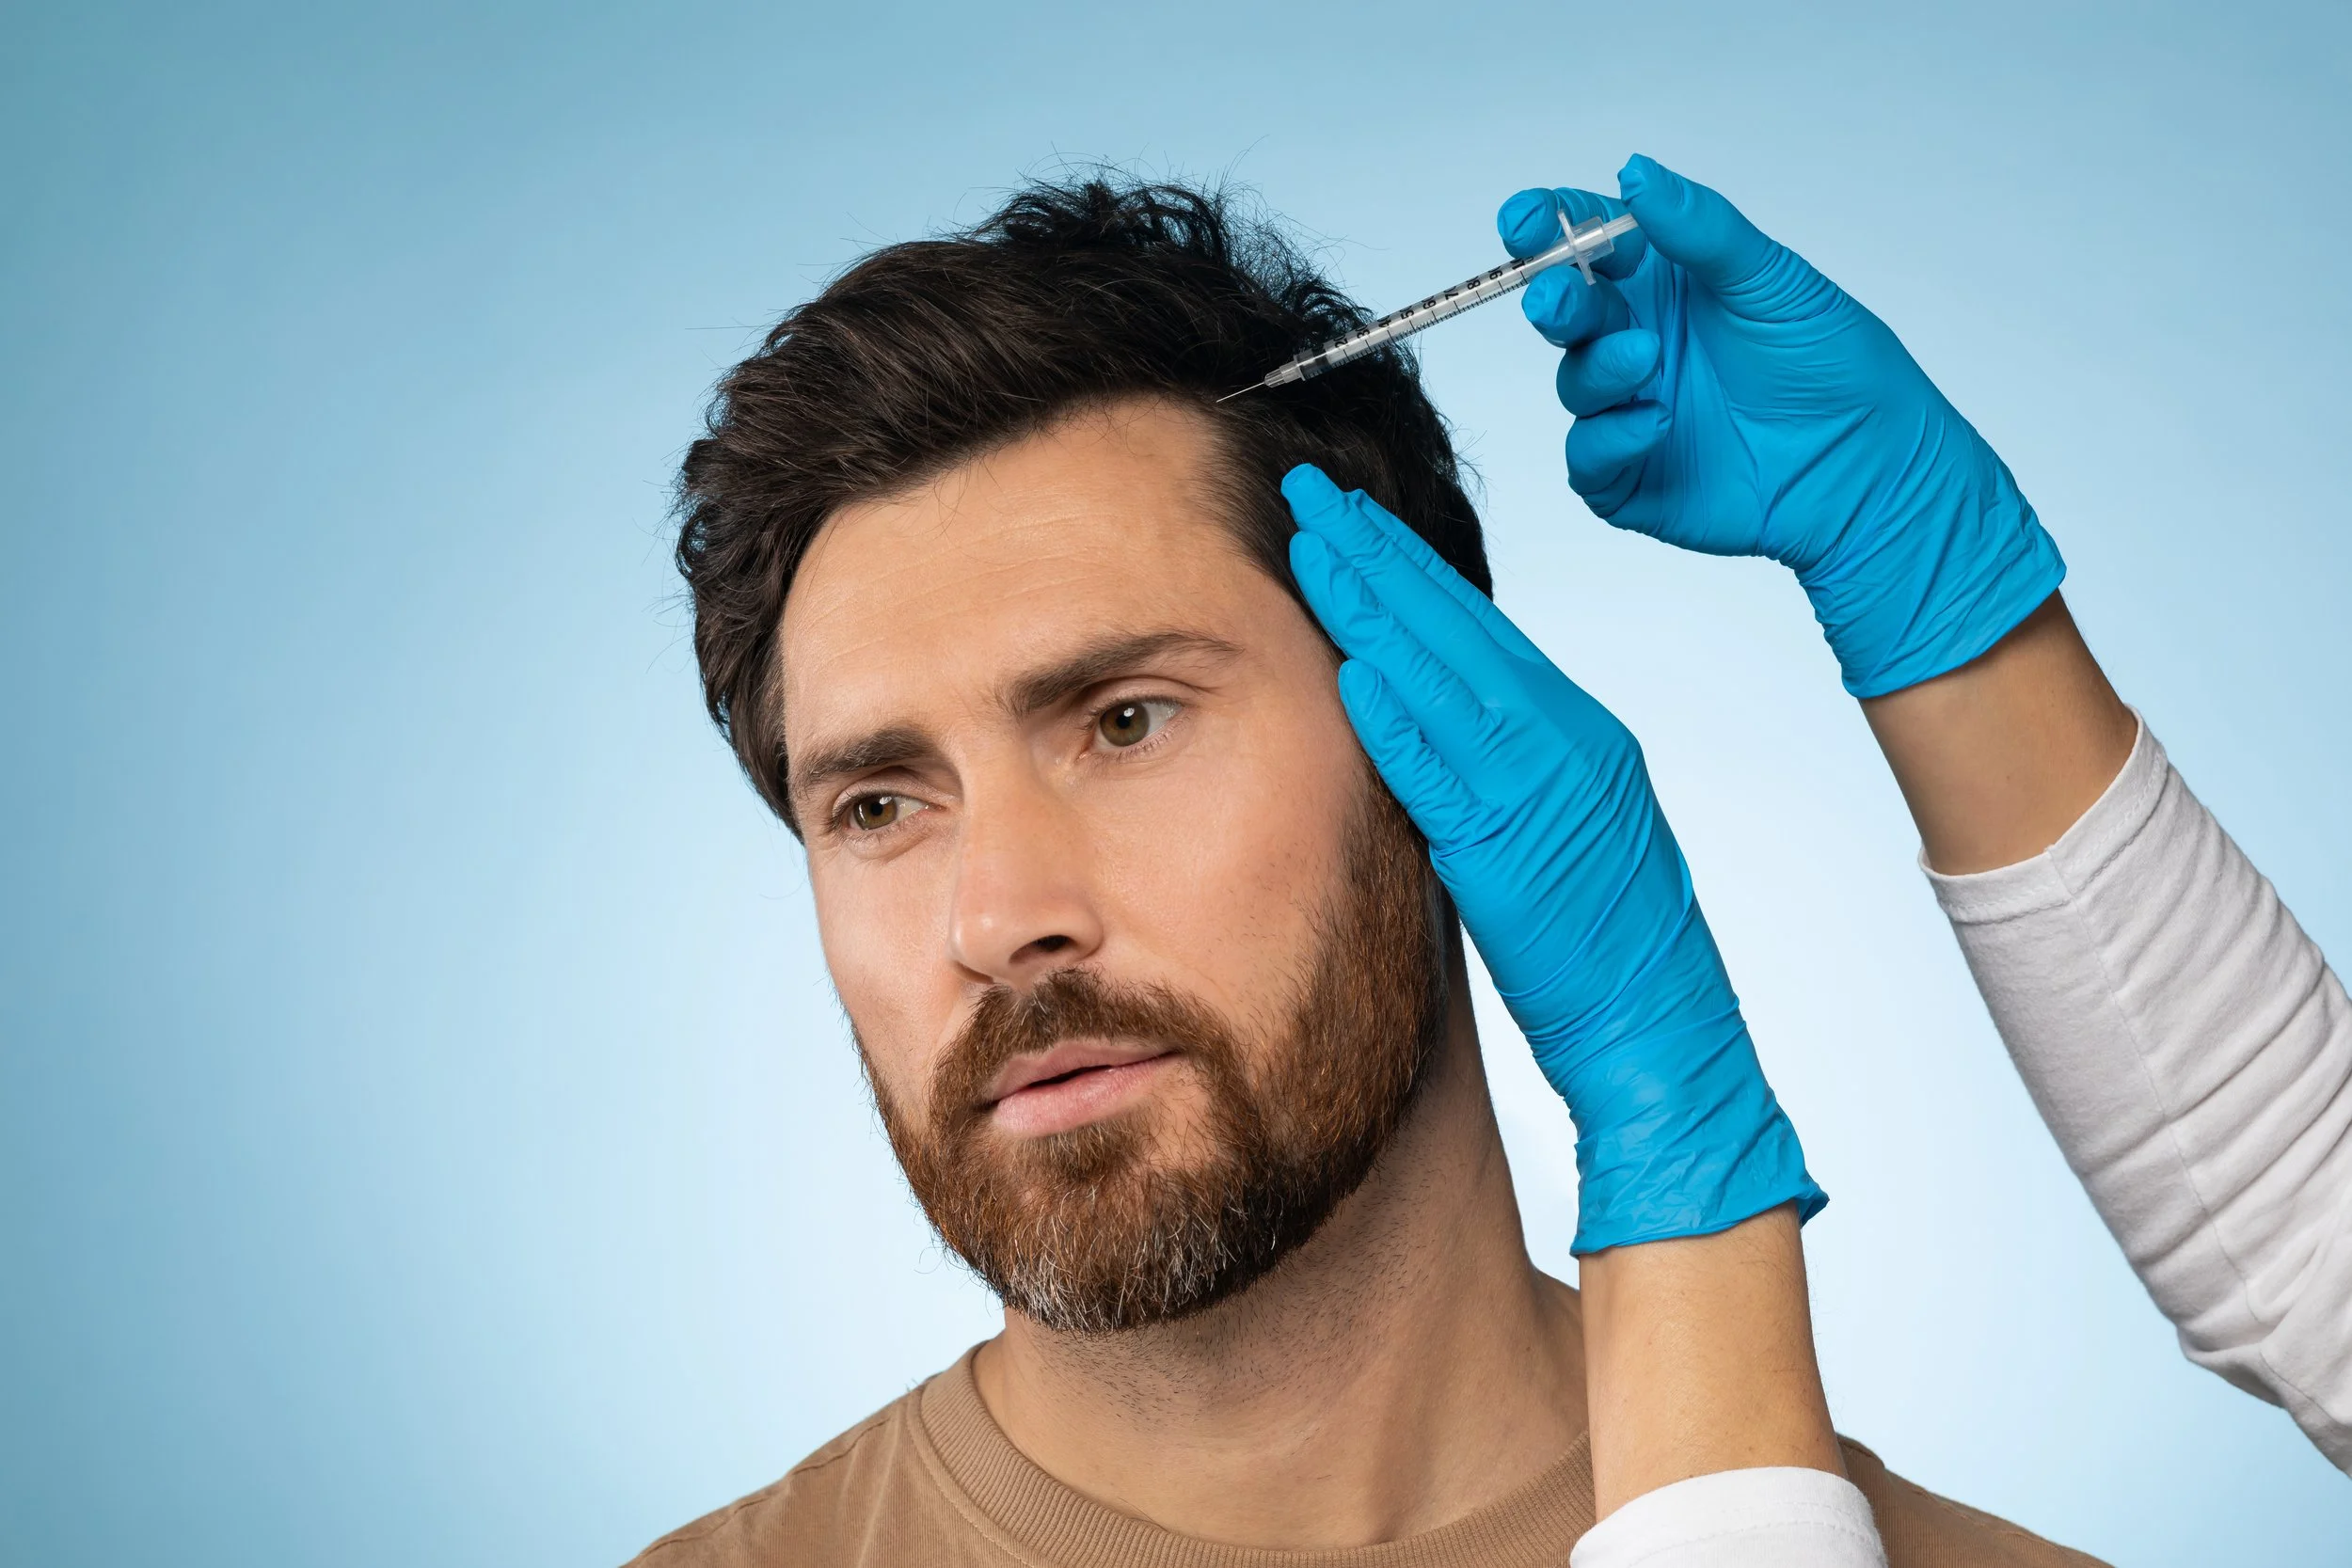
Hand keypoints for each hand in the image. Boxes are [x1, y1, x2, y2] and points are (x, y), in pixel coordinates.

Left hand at [1282, 464, 1822, 1251]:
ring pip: (1448, 681)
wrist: (1664, 1032)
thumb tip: (1424, 718)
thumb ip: (1501, 768)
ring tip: (1314, 548)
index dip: (1408, 566)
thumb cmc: (1606, 947)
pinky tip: (1357, 672)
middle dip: (1379, 556)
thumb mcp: (1558, 829)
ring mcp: (1546, 794)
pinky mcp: (1517, 853)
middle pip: (1458, 629)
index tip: (1350, 516)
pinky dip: (1405, 721)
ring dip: (1375, 611)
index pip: (1479, 628)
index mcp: (1578, 733)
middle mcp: (1568, 744)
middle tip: (1311, 493)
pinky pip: (1452, 776)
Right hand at [1500, 155, 2063, 697]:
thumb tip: (1636, 173)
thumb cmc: (1832, 366)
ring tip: (1647, 364)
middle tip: (1560, 297)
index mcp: (1663, 282)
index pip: (1584, 241)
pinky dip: (1610, 438)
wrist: (1871, 467)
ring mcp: (1629, 410)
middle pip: (1564, 311)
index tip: (1526, 221)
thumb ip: (1701, 229)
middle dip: (1552, 299)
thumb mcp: (1772, 279)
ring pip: (1575, 382)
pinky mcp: (1630, 478)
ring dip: (1600, 369)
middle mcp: (1636, 341)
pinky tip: (1657, 425)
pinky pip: (1588, 457)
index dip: (1546, 227)